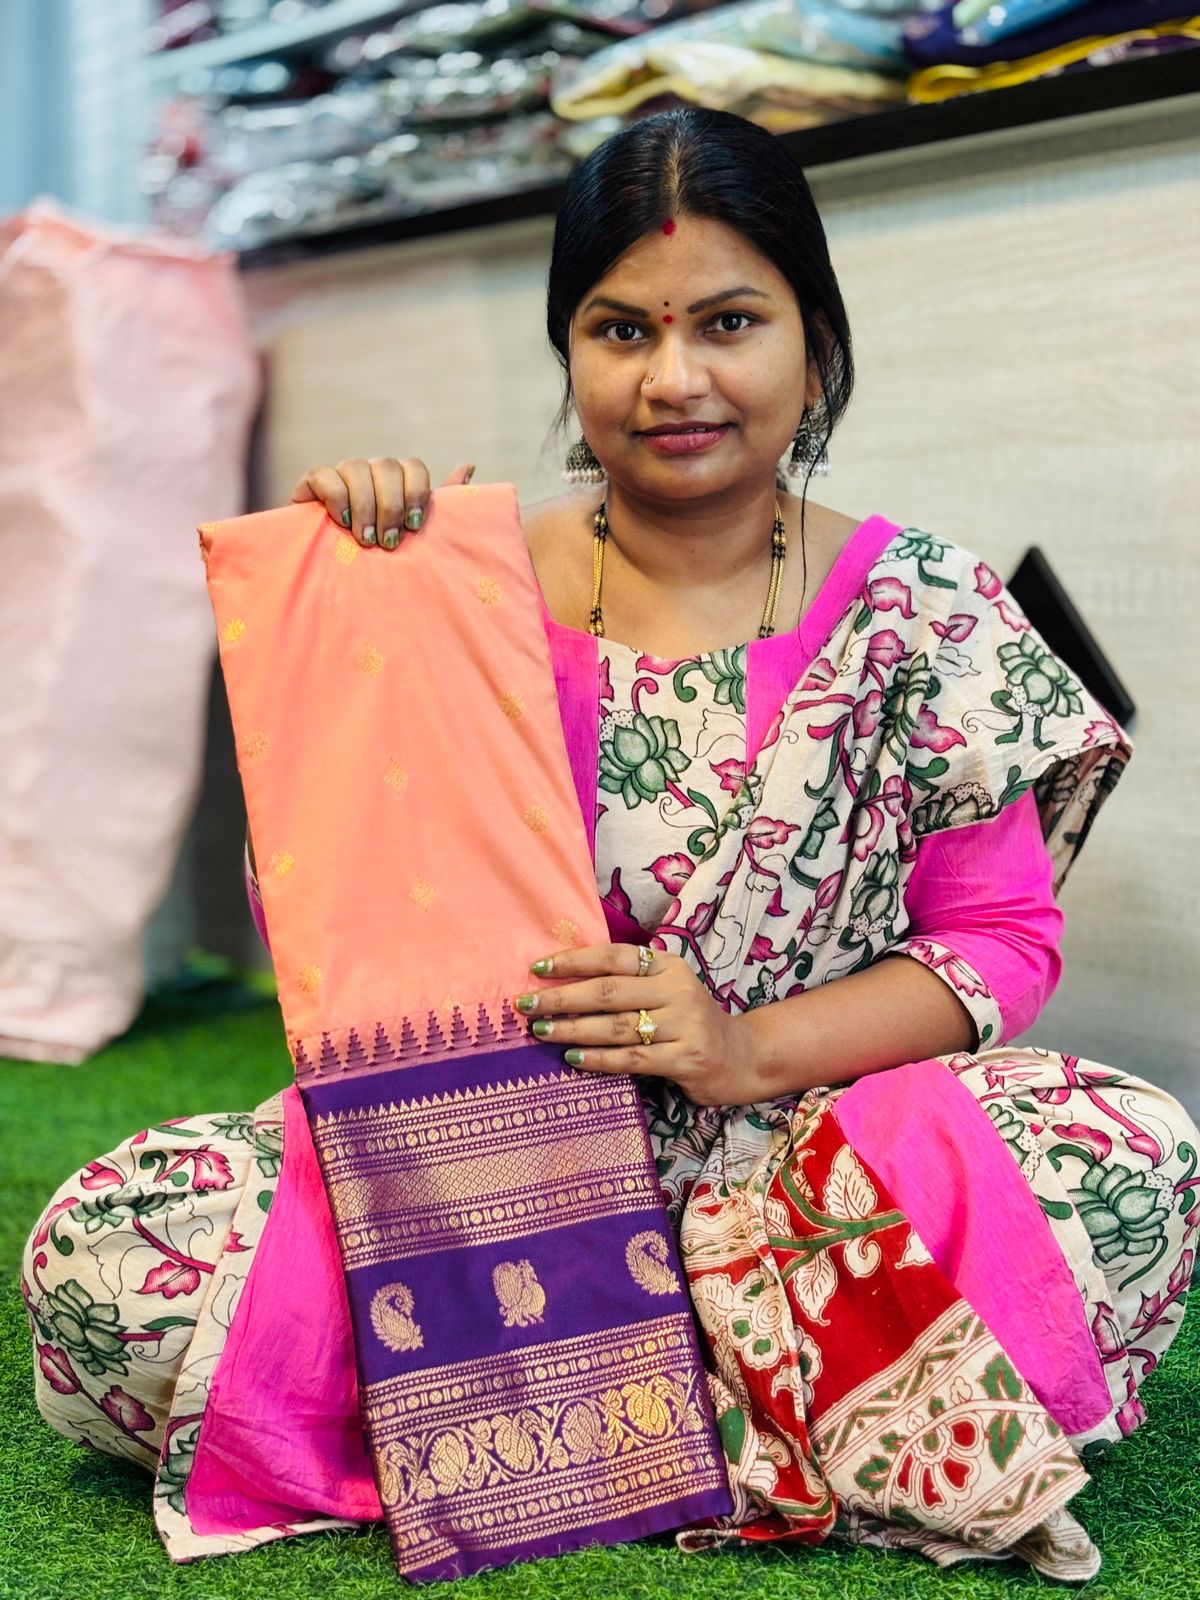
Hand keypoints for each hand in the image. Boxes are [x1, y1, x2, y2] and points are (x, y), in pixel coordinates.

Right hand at [289, 456, 474, 549]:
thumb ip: (443, 505)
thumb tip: (468, 466)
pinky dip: (336, 497)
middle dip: (390, 506)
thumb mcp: (416, 536)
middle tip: (389, 542)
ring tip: (366, 540)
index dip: (416, 492)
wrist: (334, 577)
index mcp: (398, 481)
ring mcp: (341, 475)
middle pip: (386, 466)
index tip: (415, 526)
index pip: (413, 466)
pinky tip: (342, 522)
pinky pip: (323, 474)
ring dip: (365, 505)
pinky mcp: (312, 484)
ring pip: (355, 466)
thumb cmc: (383, 558)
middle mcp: (371, 472)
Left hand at [514, 944, 763, 1106]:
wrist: (740, 1056)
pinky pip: (632, 1059)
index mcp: (668, 965)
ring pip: (616, 1026)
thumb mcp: (666, 989)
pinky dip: (599, 1059)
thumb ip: (627, 982)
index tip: (537, 968)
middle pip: (608, 991)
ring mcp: (684, 1025)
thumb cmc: (688, 1020)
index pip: (613, 956)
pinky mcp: (686, 1058)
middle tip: (526, 1004)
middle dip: (562, 997)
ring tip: (541, 1031)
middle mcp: (677, 990)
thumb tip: (562, 981)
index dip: (573, 961)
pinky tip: (573, 1058)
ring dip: (572, 1029)